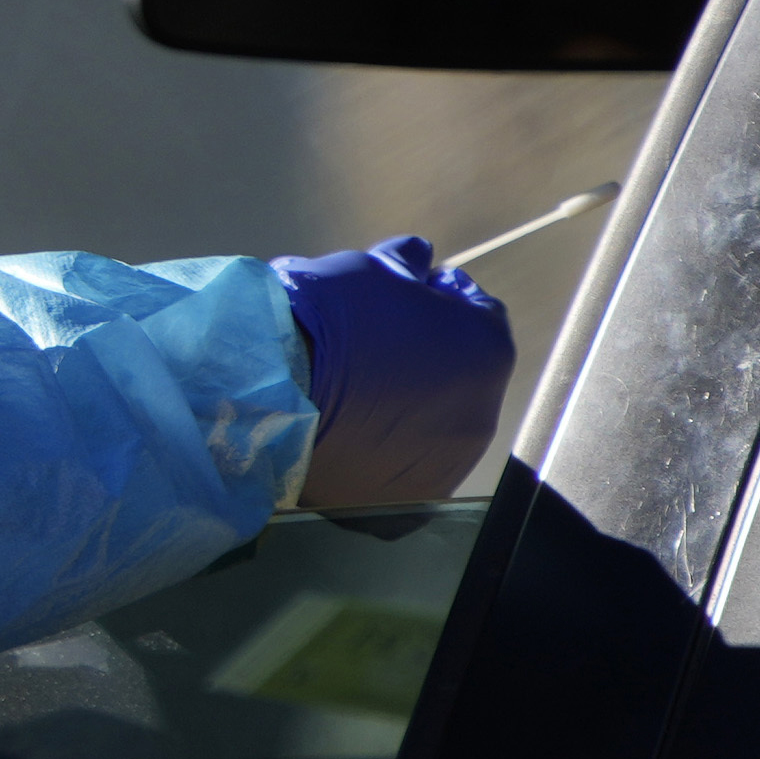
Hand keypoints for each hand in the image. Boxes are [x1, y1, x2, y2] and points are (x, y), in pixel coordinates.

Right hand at [276, 237, 513, 511]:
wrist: (273, 393)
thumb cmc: (327, 321)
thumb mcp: (370, 268)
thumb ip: (407, 262)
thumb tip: (418, 258)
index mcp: (486, 349)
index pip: (476, 312)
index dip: (438, 298)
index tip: (403, 297)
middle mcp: (482, 413)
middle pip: (459, 374)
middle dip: (427, 356)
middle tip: (372, 347)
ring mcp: (448, 463)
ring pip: (435, 425)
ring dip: (410, 408)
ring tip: (356, 393)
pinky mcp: (411, 500)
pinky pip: (408, 467)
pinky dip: (389, 452)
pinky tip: (352, 432)